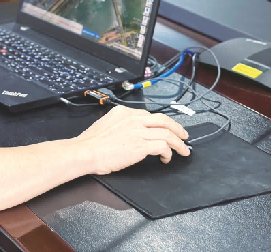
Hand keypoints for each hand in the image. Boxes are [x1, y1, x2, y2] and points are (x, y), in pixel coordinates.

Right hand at [74, 105, 189, 174]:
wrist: (86, 152)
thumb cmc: (91, 143)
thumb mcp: (106, 123)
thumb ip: (121, 124)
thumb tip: (131, 132)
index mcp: (123, 112)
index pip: (149, 115)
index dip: (161, 123)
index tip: (166, 129)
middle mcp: (133, 119)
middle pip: (164, 120)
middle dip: (177, 128)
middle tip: (184, 136)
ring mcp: (138, 131)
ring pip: (168, 133)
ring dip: (178, 143)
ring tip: (183, 150)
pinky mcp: (141, 145)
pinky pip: (163, 146)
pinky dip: (168, 153)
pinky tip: (166, 158)